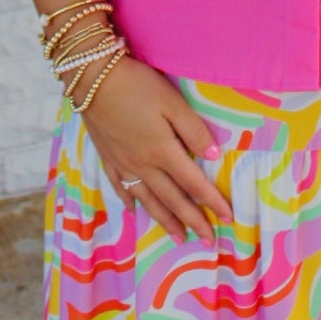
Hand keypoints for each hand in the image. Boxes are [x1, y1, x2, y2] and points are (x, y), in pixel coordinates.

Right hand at [74, 54, 233, 246]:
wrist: (92, 79)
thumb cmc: (137, 86)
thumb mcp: (172, 102)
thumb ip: (193, 129)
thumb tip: (213, 155)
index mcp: (162, 151)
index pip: (193, 182)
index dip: (212, 200)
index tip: (228, 217)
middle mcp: (143, 165)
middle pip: (172, 199)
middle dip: (192, 221)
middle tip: (208, 240)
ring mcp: (123, 164)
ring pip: (148, 200)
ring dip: (165, 221)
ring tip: (179, 238)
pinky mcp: (107, 157)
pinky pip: (120, 187)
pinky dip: (129, 202)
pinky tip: (134, 211)